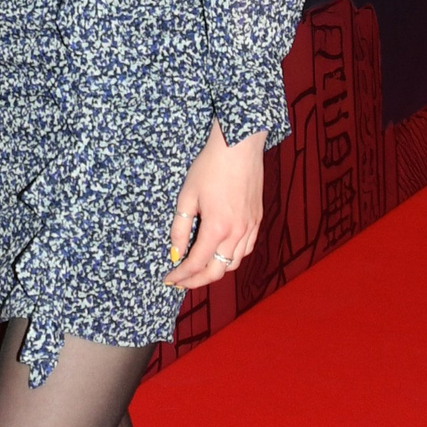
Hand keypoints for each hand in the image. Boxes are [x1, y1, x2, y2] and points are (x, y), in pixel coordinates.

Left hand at [166, 124, 263, 288]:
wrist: (239, 145)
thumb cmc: (210, 166)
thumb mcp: (187, 196)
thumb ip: (180, 228)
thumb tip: (175, 252)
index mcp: (217, 228)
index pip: (197, 264)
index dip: (181, 275)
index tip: (169, 278)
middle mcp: (237, 233)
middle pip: (218, 271)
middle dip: (197, 281)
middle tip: (181, 281)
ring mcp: (250, 227)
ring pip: (234, 263)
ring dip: (216, 270)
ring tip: (199, 268)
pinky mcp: (257, 219)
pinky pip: (246, 249)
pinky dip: (232, 258)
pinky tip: (221, 252)